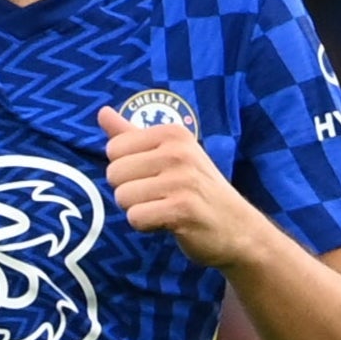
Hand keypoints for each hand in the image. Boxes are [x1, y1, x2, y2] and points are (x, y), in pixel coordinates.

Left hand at [99, 105, 264, 270]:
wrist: (238, 228)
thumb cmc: (197, 188)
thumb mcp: (169, 153)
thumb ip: (131, 134)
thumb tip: (101, 111)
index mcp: (172, 133)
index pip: (114, 148)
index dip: (126, 168)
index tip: (152, 175)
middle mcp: (178, 152)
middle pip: (114, 173)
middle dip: (129, 191)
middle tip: (159, 195)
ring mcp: (182, 180)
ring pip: (122, 197)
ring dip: (138, 209)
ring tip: (164, 208)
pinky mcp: (182, 209)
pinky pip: (136, 217)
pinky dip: (145, 225)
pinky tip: (167, 222)